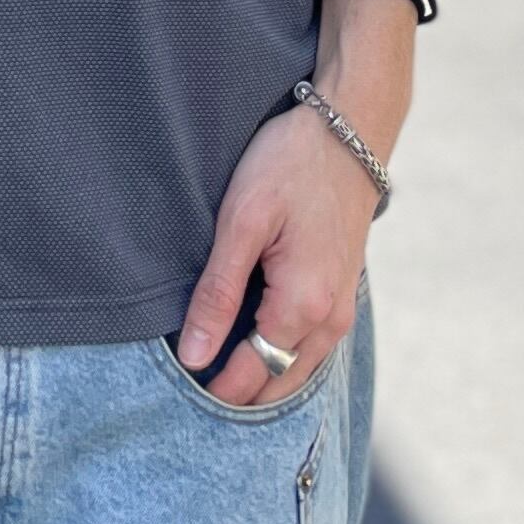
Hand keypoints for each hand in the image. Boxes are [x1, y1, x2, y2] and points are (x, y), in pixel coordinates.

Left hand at [177, 103, 381, 404]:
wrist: (349, 130)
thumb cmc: (290, 165)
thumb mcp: (241, 222)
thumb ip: (217, 294)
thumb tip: (194, 357)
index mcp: (302, 306)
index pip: (250, 378)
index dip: (211, 392)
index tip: (174, 393)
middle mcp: (330, 321)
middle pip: (276, 386)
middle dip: (236, 394)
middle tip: (186, 387)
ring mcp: (342, 310)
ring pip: (296, 372)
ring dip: (259, 378)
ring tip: (212, 367)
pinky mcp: (343, 295)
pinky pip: (310, 348)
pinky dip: (279, 357)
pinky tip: (248, 342)